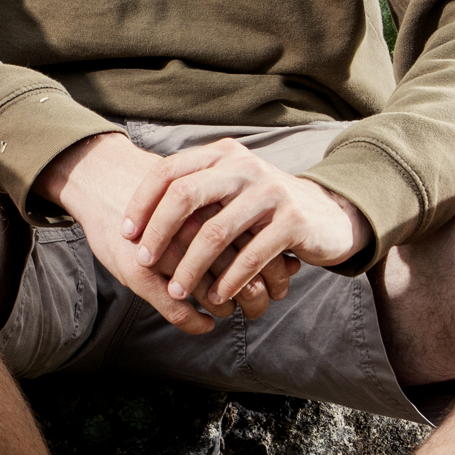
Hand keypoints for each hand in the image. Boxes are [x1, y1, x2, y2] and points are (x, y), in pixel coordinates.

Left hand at [125, 139, 368, 312]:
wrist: (329, 215)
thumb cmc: (264, 209)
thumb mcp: (230, 189)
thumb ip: (195, 191)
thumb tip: (136, 216)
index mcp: (223, 155)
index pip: (169, 171)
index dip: (142, 202)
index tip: (126, 233)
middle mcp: (245, 167)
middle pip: (186, 195)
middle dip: (159, 232)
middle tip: (143, 260)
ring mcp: (271, 192)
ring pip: (216, 232)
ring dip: (190, 267)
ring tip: (176, 291)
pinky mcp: (293, 221)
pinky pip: (251, 256)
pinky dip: (229, 281)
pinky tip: (217, 298)